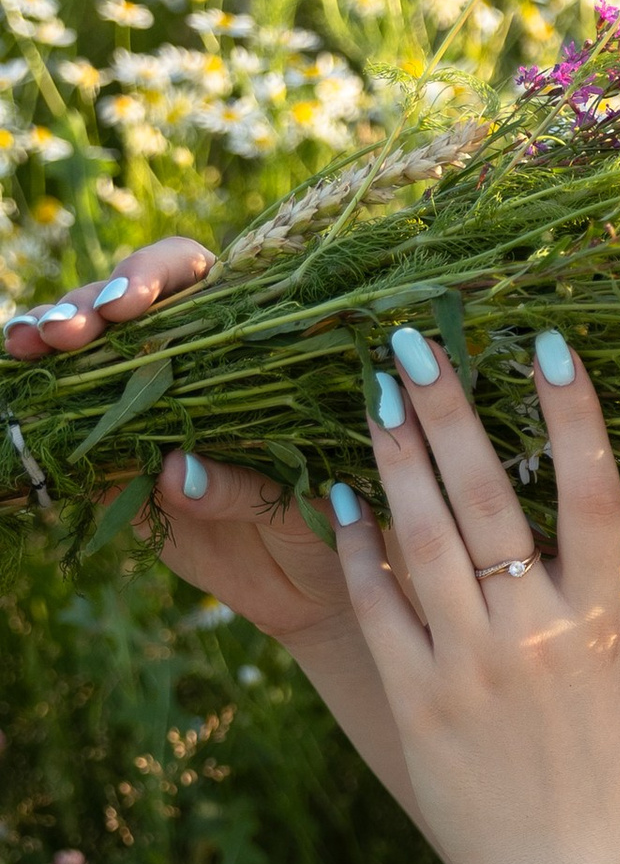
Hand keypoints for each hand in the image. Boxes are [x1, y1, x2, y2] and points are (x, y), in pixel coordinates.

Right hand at [4, 236, 367, 660]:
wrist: (319, 587)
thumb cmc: (342, 521)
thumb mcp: (312, 503)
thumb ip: (246, 484)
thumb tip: (176, 470)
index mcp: (251, 345)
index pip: (197, 280)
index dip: (157, 276)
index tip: (129, 303)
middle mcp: (191, 363)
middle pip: (125, 305)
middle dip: (87, 305)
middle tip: (66, 332)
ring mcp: (145, 407)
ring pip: (86, 356)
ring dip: (50, 337)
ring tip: (28, 344)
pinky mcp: (114, 461)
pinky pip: (66, 427)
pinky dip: (35, 405)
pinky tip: (13, 388)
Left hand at [334, 330, 619, 863]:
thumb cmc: (609, 778)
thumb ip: (597, 600)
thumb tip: (572, 522)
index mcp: (603, 622)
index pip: (595, 495)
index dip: (573, 415)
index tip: (546, 343)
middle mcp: (538, 634)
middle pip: (491, 497)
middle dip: (451, 412)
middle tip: (414, 341)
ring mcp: (472, 666)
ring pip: (425, 539)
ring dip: (396, 459)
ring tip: (375, 394)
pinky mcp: (419, 701)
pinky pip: (380, 605)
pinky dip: (361, 547)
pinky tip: (342, 497)